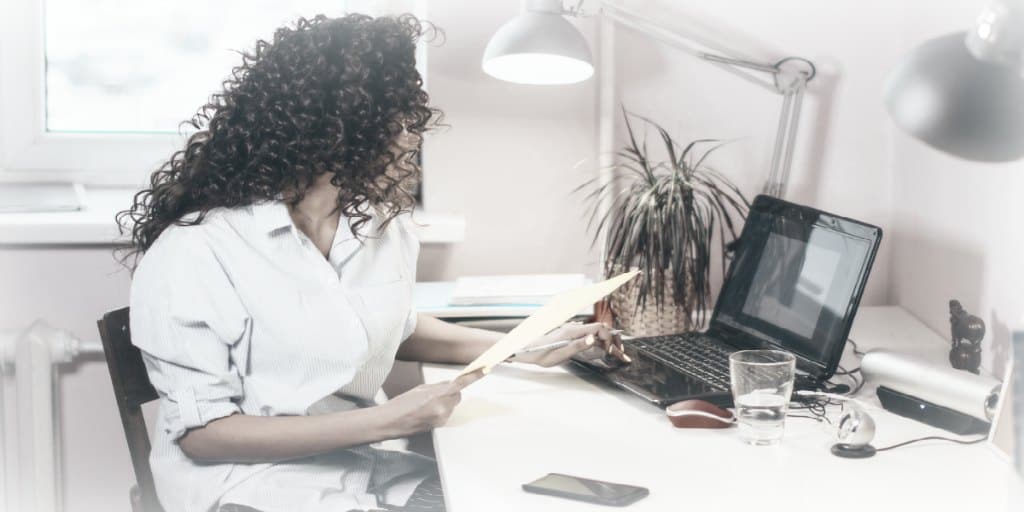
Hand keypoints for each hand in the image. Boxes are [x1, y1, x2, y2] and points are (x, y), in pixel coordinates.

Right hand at [380, 369, 484, 436]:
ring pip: (452, 404)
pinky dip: (441, 410)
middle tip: (436, 393)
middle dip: (451, 392)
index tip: (485, 369)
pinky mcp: (440, 425)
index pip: (461, 383)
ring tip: (426, 404)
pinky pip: (447, 413)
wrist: (391, 422)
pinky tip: (426, 411)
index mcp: (438, 395)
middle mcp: (443, 407)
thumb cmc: (401, 404)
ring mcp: (442, 418)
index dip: (474, 376)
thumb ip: (438, 386)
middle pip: (457, 395)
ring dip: (445, 402)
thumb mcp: (421, 389)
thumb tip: (450, 384)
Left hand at [509, 322, 629, 367]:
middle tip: (622, 353)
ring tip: (618, 353)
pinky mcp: (572, 335)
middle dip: (613, 340)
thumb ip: (577, 345)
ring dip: (609, 342)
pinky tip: (605, 351)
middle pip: (601, 329)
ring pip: (597, 334)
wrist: (527, 350)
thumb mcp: (560, 353)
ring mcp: (574, 331)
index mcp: (573, 331)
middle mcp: (575, 328)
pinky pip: (590, 337)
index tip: (611, 351)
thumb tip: (592, 339)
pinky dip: (600, 343)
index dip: (609, 338)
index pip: (599, 328)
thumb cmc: (542, 353)